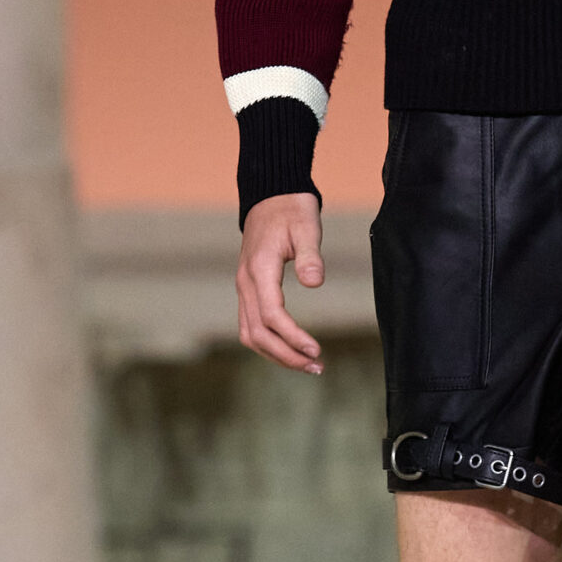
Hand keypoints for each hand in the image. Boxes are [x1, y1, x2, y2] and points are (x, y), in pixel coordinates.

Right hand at [236, 192, 324, 371]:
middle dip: (286, 355)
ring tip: (307, 364)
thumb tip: (314, 283)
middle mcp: (246, 283)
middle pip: (258, 333)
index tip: (316, 350)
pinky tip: (291, 349)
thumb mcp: (306, 227)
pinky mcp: (248, 289)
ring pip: (250, 334)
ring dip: (276, 354)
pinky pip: (251, 325)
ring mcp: (244, 287)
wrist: (271, 195)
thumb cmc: (292, 210)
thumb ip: (310, 256)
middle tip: (317, 367)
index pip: (272, 316)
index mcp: (259, 269)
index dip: (293, 337)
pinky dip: (269, 343)